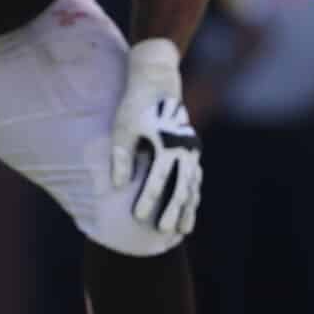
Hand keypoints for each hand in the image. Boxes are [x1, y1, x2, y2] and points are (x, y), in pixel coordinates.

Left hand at [114, 38, 201, 238]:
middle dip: (173, 210)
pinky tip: (189, 210)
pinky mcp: (191, 149)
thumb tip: (118, 186)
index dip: (149, 199)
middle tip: (164, 231)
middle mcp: (184, 148)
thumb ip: (122, 157)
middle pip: (180, 186)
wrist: (158, 82)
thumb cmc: (136, 105)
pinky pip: (194, 178)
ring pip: (192, 185)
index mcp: (166, 142)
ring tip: (183, 230)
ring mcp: (191, 149)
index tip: (139, 217)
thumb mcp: (123, 128)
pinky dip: (192, 195)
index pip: (158, 178)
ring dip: (188, 208)